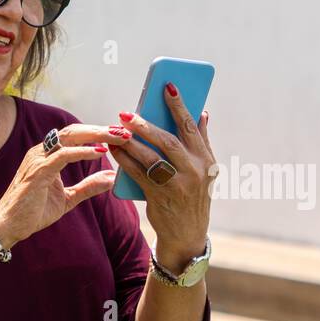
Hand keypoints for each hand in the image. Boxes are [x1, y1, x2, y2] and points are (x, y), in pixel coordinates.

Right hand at [0, 123, 133, 248]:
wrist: (10, 226)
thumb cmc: (33, 211)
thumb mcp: (68, 198)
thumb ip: (88, 187)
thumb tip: (110, 177)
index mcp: (48, 155)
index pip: (75, 136)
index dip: (97, 133)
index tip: (120, 135)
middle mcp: (42, 152)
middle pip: (74, 131)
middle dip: (100, 129)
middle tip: (123, 131)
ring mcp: (38, 159)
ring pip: (69, 137)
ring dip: (95, 135)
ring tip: (117, 137)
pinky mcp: (37, 171)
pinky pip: (62, 155)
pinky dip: (82, 152)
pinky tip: (100, 152)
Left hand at [110, 83, 215, 271]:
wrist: (187, 234)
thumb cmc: (193, 196)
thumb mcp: (205, 171)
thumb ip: (202, 141)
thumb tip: (202, 113)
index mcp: (205, 160)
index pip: (192, 127)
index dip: (179, 106)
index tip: (168, 86)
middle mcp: (194, 172)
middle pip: (168, 141)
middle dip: (146, 125)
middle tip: (127, 113)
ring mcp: (177, 185)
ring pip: (150, 157)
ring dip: (130, 142)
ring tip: (116, 129)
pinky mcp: (159, 197)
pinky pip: (138, 174)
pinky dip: (124, 160)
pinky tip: (114, 150)